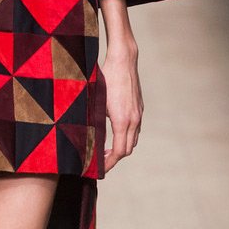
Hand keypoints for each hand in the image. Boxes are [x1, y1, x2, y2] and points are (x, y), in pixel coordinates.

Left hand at [102, 44, 142, 171]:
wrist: (123, 60)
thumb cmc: (107, 78)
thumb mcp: (96, 102)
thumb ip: (95, 122)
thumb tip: (89, 139)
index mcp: (122, 121)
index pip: (118, 152)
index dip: (109, 163)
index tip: (100, 168)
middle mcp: (134, 120)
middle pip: (127, 149)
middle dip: (114, 158)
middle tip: (100, 161)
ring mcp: (138, 114)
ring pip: (133, 140)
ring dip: (121, 147)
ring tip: (106, 149)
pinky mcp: (139, 108)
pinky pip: (135, 129)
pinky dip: (126, 136)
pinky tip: (114, 133)